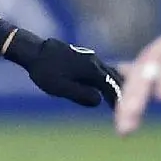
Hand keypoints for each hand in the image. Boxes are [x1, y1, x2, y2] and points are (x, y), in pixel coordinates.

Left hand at [4, 28, 122, 107]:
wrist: (33, 50)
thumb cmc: (45, 72)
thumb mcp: (61, 88)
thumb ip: (82, 95)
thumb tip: (99, 100)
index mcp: (92, 70)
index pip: (111, 86)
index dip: (118, 98)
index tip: (123, 109)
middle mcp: (94, 62)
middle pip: (114, 77)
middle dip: (121, 90)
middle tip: (126, 103)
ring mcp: (90, 57)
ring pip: (109, 71)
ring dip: (116, 82)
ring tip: (120, 94)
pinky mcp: (84, 56)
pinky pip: (102, 68)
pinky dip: (108, 77)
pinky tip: (106, 83)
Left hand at [113, 21, 160, 135]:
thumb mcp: (157, 63)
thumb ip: (140, 70)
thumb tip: (121, 72)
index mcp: (142, 67)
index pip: (129, 93)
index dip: (124, 112)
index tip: (122, 133)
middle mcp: (146, 62)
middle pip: (133, 89)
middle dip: (126, 110)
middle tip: (122, 130)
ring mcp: (160, 56)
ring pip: (146, 78)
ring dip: (138, 97)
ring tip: (131, 114)